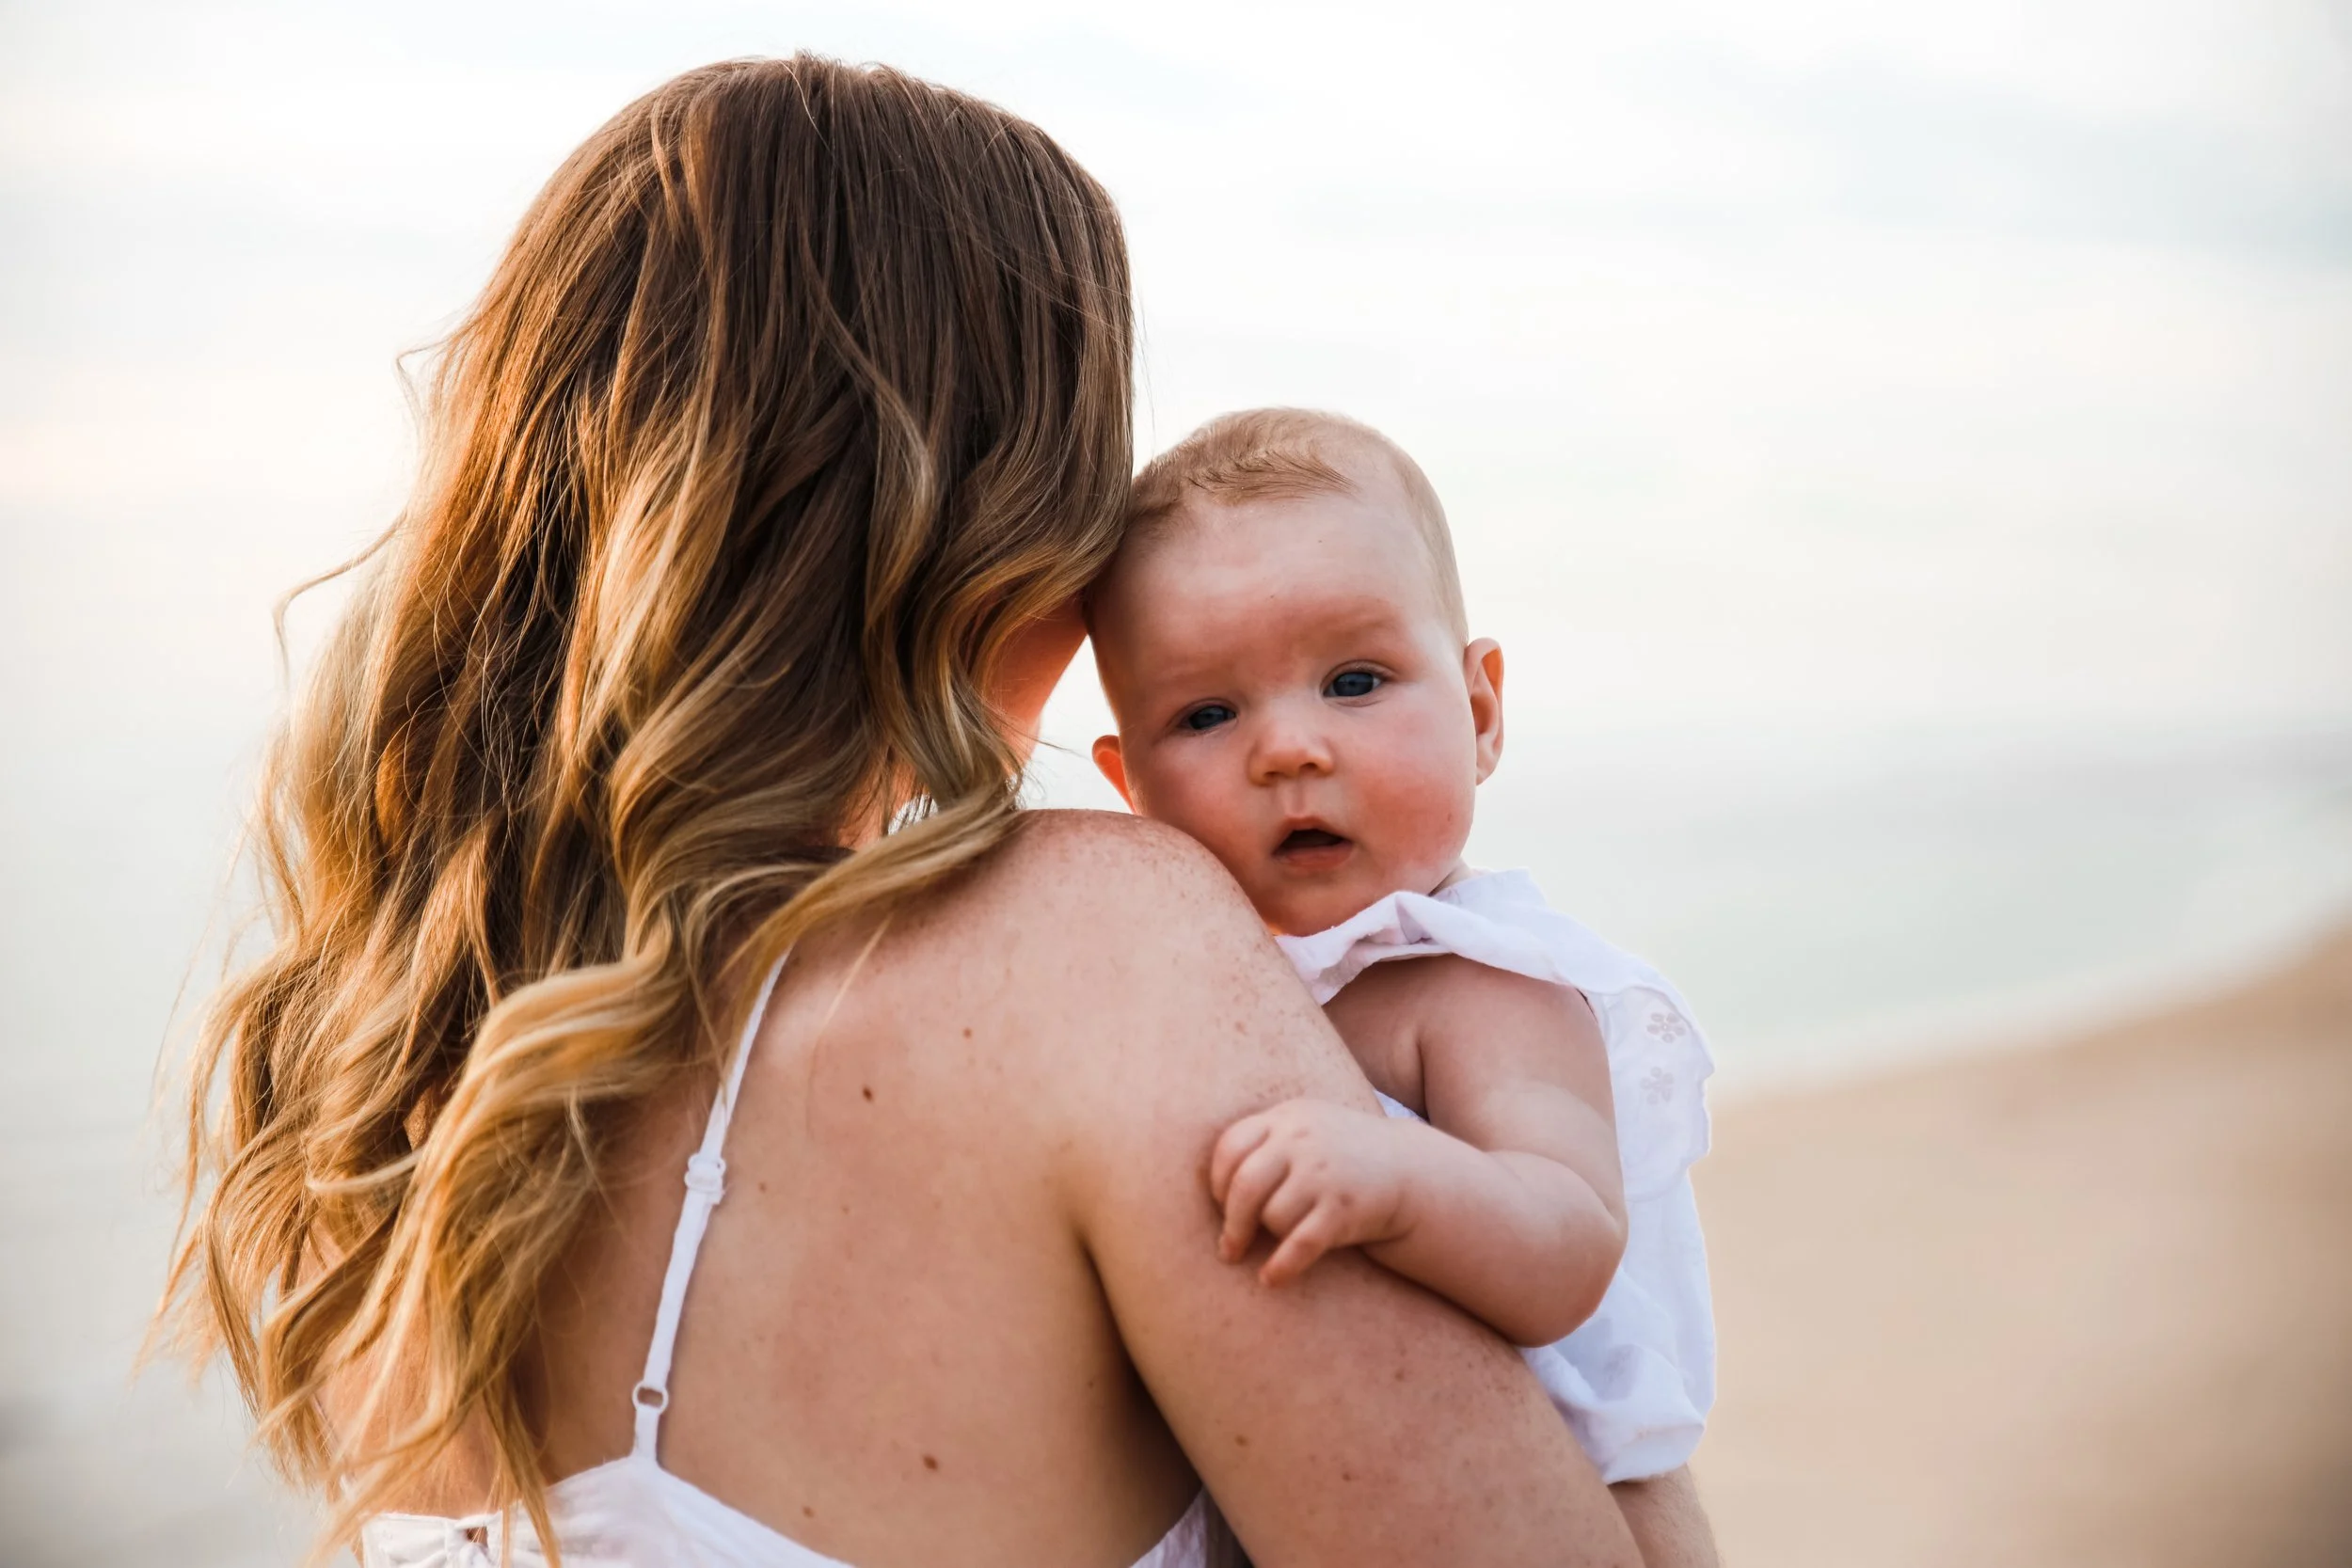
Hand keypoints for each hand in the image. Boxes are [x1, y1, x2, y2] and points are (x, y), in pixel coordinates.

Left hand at [1208, 1098, 1415, 1284]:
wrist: (1411, 1171)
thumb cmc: (1342, 1158)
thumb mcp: (1307, 1129)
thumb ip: (1265, 1143)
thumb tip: (1208, 1186)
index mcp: (1289, 1117)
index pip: (1232, 1145)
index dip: (1218, 1181)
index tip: (1220, 1204)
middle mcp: (1304, 1139)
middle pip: (1244, 1185)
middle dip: (1231, 1223)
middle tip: (1228, 1249)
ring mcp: (1325, 1172)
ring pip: (1272, 1217)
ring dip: (1271, 1238)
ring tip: (1281, 1241)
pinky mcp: (1345, 1207)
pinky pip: (1300, 1244)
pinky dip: (1281, 1267)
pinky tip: (1271, 1279)